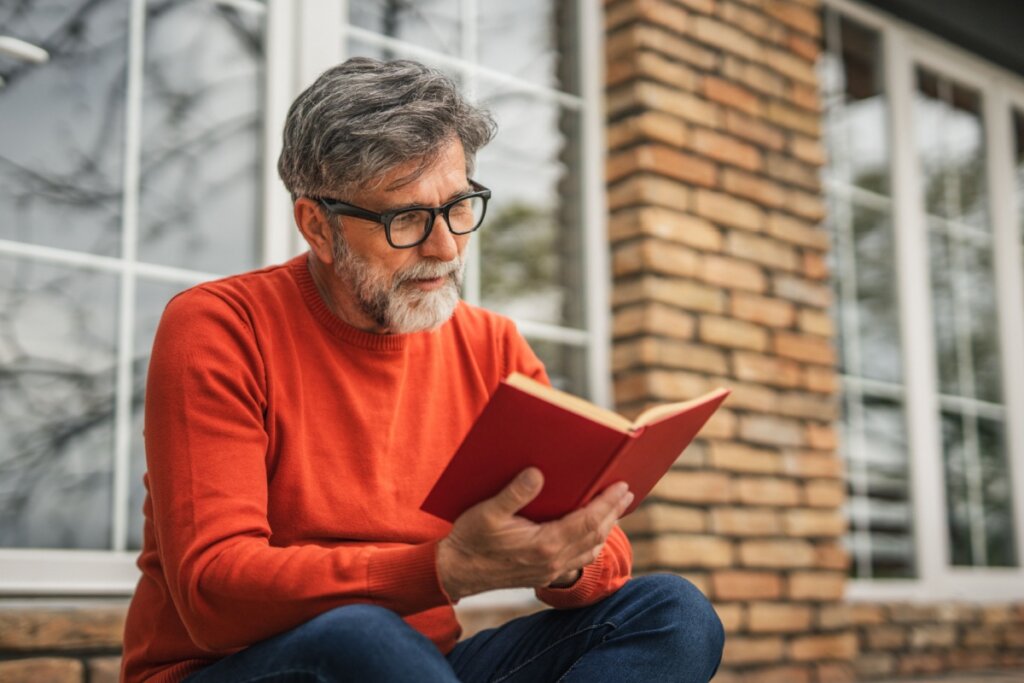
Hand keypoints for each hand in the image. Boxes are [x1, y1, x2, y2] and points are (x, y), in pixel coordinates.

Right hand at [436, 468, 632, 600]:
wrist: (456, 572)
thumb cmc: (470, 539)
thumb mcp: (487, 511)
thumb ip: (515, 493)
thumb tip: (537, 473)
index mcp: (544, 544)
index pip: (588, 522)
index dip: (608, 504)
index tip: (622, 487)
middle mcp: (552, 561)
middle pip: (595, 536)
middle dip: (613, 513)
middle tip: (627, 493)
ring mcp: (549, 571)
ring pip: (589, 551)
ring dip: (604, 530)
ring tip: (613, 510)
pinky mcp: (543, 575)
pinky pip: (578, 560)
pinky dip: (590, 544)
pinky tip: (589, 534)